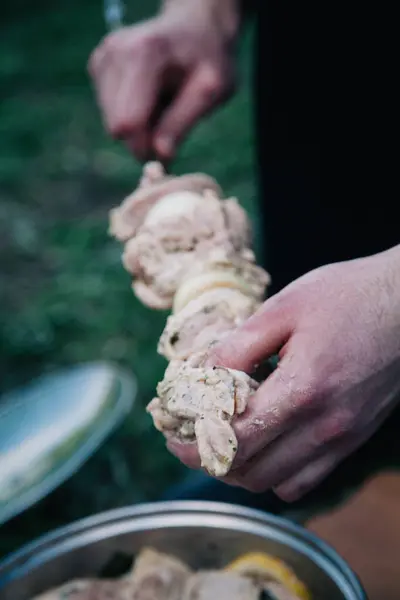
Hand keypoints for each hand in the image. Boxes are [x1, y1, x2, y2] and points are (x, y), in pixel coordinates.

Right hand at [88, 3, 237, 160]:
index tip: (169, 149)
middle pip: (117, 126)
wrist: (194, 28)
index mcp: (144, 54)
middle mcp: (115, 52)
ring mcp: (102, 58)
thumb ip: (183, 123)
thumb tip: (160, 155)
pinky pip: (110, 112)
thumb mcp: (212, 90)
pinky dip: (132, 113)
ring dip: (140, 125)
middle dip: (143, 137)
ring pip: (112, 123)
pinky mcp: (98, 66)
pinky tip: (150, 96)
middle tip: (172, 122)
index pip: (128, 122)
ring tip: (163, 102)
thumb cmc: (208, 58)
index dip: (147, 146)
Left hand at [169, 246, 399, 500]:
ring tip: (222, 440)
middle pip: (251, 471)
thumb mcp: (284, 307)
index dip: (195, 444)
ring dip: (240, 469)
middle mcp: (326, 425)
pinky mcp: (354, 438)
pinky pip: (307, 479)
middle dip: (209, 460)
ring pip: (276, 483)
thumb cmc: (348, 296)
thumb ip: (238, 346)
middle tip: (188, 438)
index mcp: (304, 389)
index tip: (172, 435)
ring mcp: (344, 437)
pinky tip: (265, 442)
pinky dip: (275, 473)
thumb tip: (199, 375)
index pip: (236, 440)